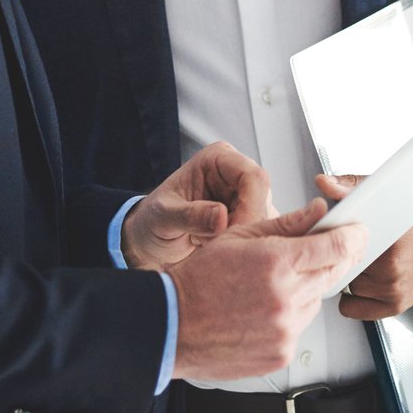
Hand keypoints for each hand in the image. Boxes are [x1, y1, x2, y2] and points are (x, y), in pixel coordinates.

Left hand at [120, 140, 273, 271]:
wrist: (148, 242)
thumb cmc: (152, 222)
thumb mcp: (163, 217)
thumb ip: (189, 215)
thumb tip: (221, 216)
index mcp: (218, 160)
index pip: (252, 176)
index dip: (251, 206)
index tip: (234, 233)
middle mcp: (236, 175)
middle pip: (263, 199)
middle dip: (246, 226)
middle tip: (221, 247)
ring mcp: (245, 198)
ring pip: (265, 218)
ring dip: (243, 239)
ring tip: (210, 247)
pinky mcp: (248, 220)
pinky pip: (258, 235)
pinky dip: (242, 248)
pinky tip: (219, 252)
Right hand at [168, 199, 367, 381]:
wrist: (172, 326)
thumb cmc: (199, 280)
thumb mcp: (240, 237)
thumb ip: (286, 224)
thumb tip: (318, 212)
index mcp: (277, 263)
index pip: (337, 247)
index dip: (353, 236)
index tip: (357, 231)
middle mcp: (286, 298)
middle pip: (334, 273)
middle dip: (334, 260)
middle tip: (323, 251)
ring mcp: (285, 330)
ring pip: (317, 301)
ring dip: (307, 289)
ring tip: (271, 285)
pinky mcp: (282, 353)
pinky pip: (300, 328)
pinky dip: (290, 316)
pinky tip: (264, 309)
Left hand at [316, 173, 412, 320]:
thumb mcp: (389, 195)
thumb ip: (352, 188)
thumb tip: (324, 184)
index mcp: (389, 238)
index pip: (340, 242)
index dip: (331, 237)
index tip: (331, 233)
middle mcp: (391, 267)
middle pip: (340, 265)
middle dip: (341, 255)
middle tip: (353, 244)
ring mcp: (392, 289)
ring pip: (345, 286)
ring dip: (349, 275)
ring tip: (367, 259)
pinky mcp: (395, 305)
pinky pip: (351, 308)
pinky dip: (354, 297)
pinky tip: (366, 280)